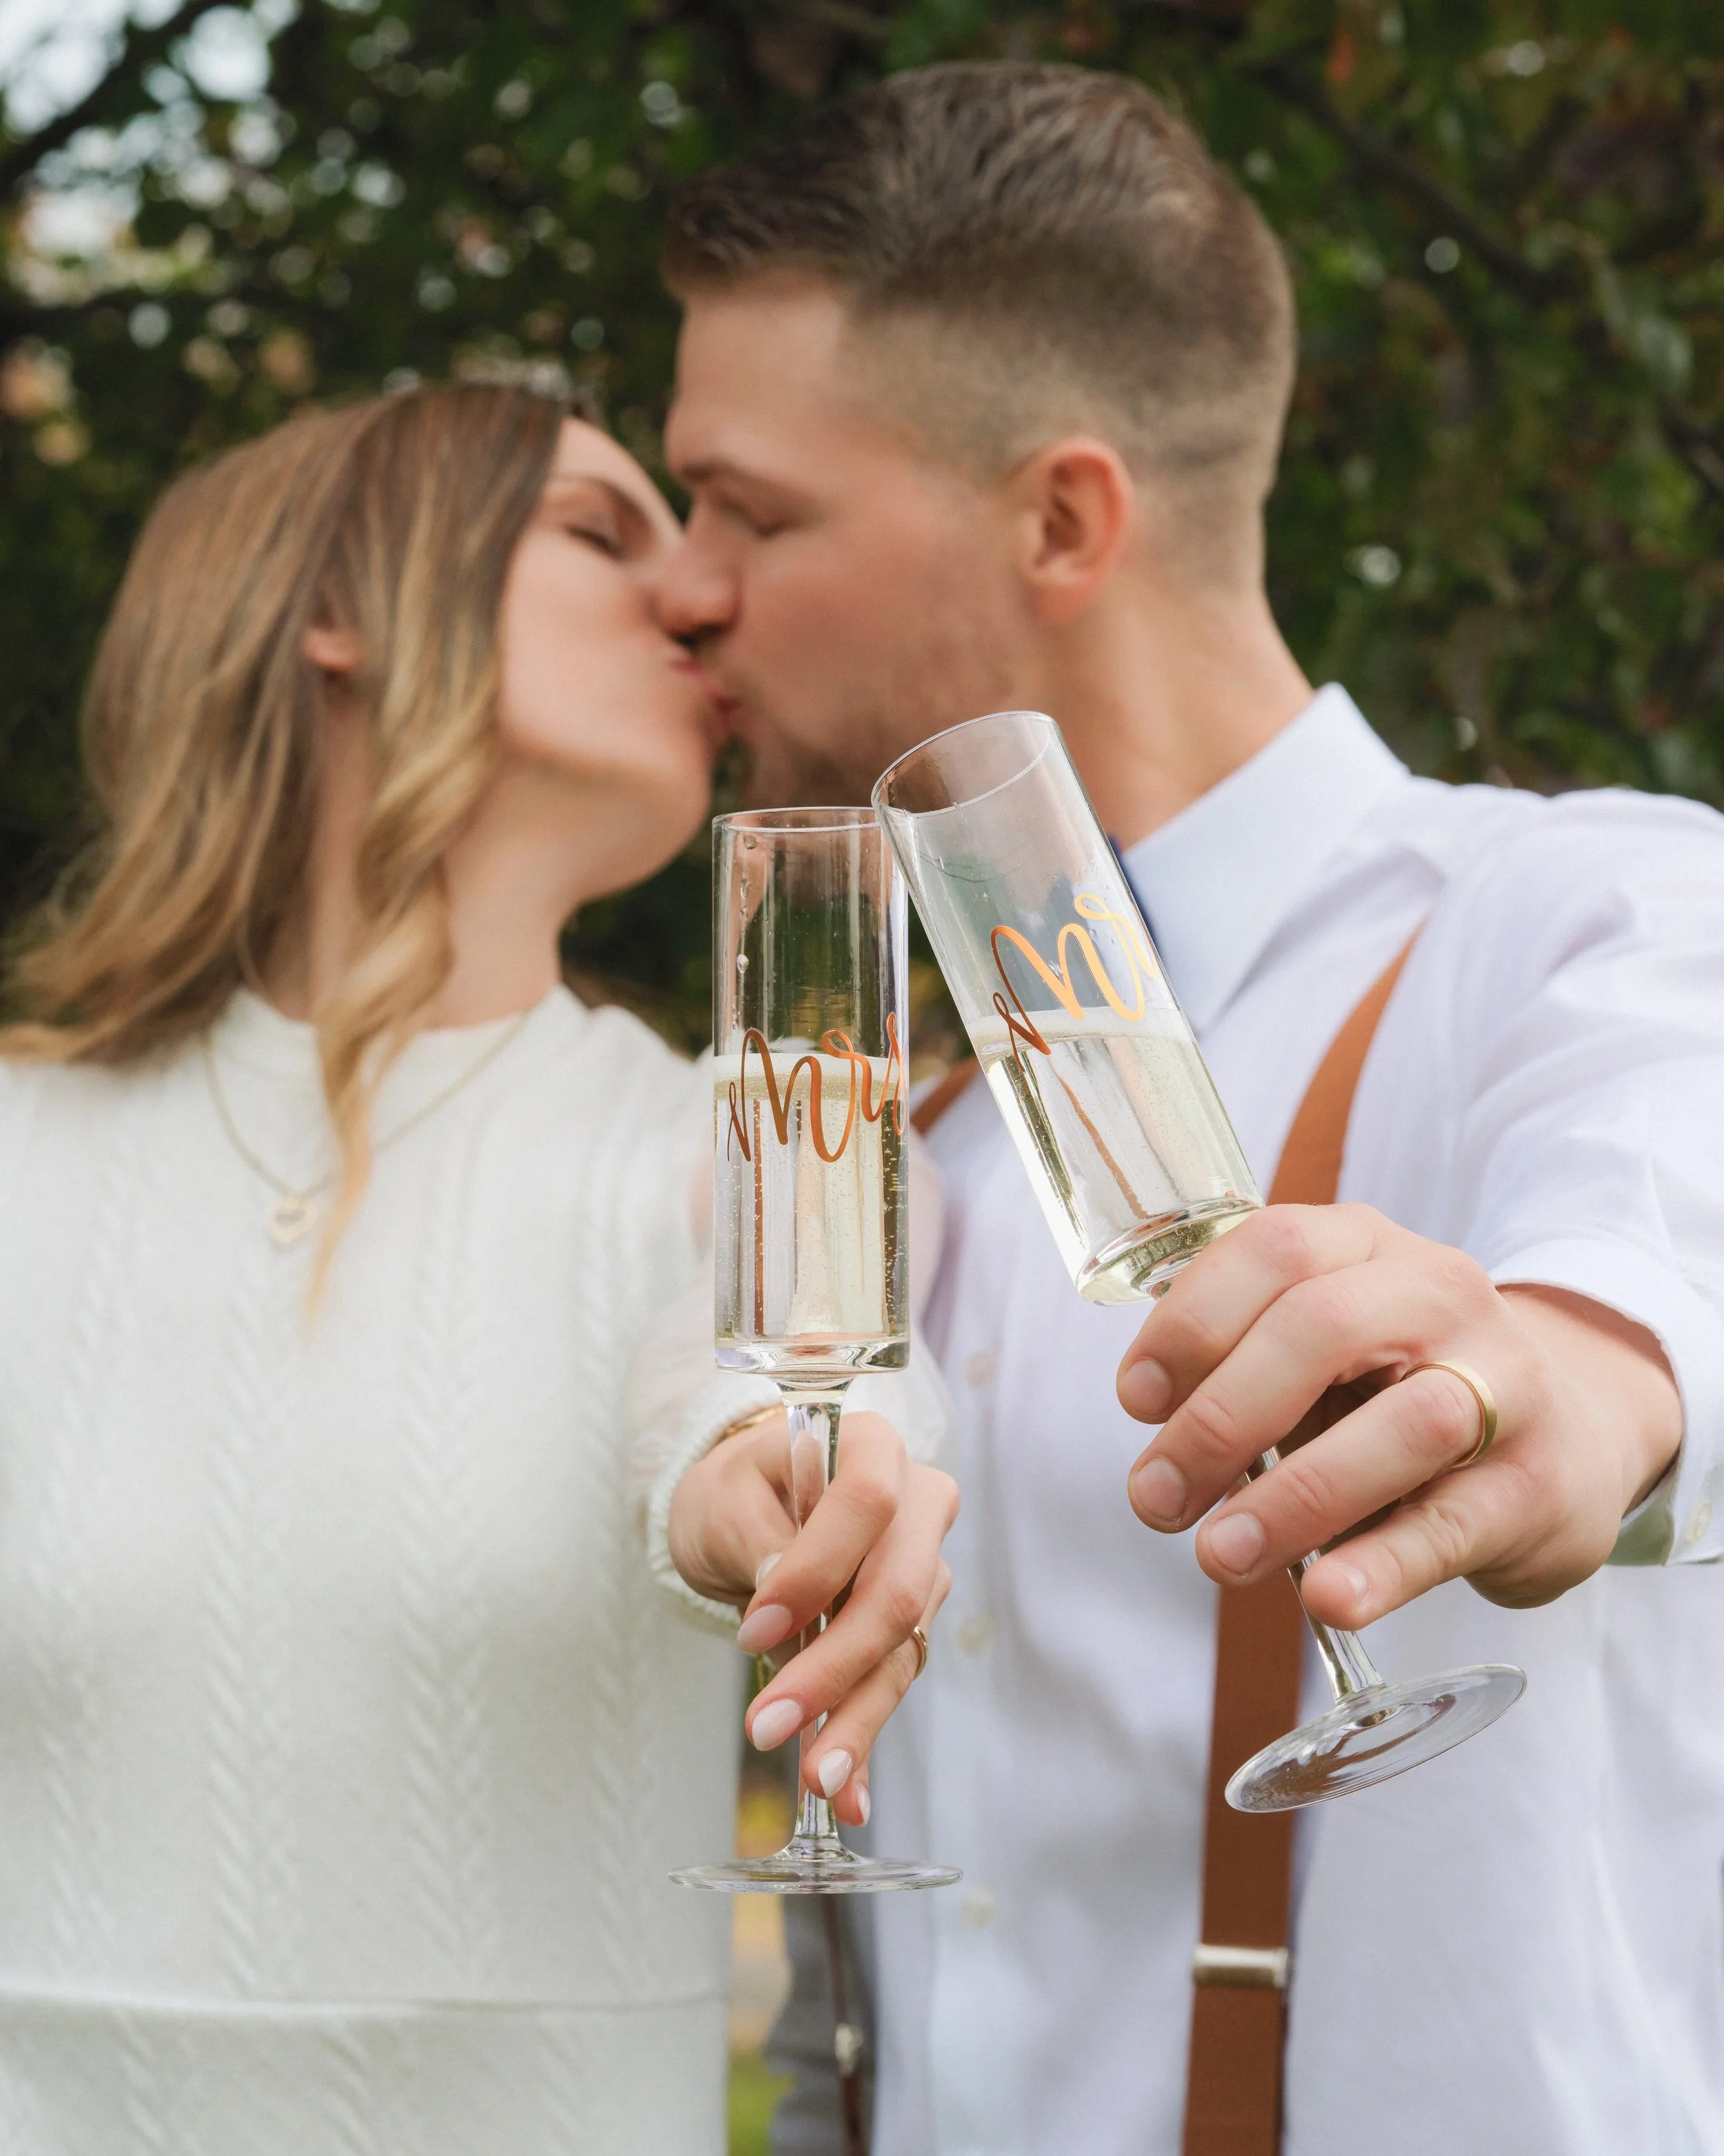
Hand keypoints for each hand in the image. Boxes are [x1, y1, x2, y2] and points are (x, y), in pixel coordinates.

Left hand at [668, 1408, 957, 1823]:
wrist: (751, 1508)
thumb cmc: (738, 1490)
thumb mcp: (724, 1497)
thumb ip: (756, 1536)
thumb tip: (779, 1598)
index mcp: (873, 1446)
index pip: (869, 1501)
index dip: (819, 1568)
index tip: (756, 1628)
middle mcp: (919, 1505)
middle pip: (898, 1590)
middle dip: (837, 1666)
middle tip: (768, 1725)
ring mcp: (923, 1569)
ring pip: (901, 1651)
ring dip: (855, 1719)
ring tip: (813, 1779)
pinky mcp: (910, 1629)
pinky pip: (891, 1686)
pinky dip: (865, 1741)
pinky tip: (849, 1798)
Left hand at [1116, 1205, 1681, 1626]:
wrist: (1571, 1431)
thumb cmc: (1401, 1385)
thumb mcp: (1323, 1352)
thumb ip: (1245, 1372)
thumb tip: (1161, 1447)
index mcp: (1364, 1247)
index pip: (1274, 1248)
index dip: (1192, 1321)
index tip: (1137, 1401)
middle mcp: (1440, 1294)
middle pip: (1323, 1329)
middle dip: (1221, 1419)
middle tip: (1155, 1499)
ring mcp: (1505, 1384)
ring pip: (1405, 1423)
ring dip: (1294, 1498)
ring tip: (1221, 1555)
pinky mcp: (1536, 1485)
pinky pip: (1454, 1524)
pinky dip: (1382, 1566)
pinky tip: (1328, 1597)